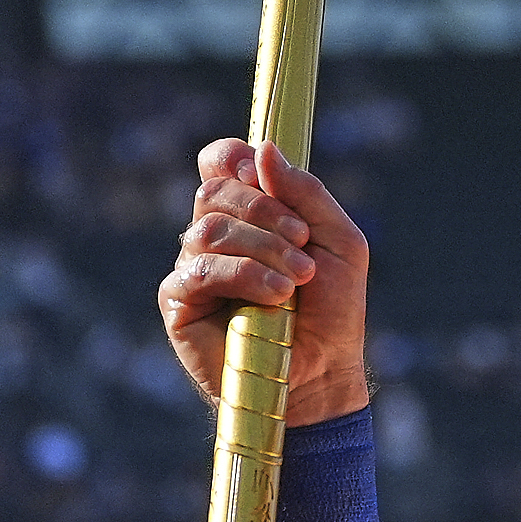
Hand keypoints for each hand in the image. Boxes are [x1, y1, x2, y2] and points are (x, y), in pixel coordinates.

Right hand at [158, 140, 370, 425]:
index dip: (231, 157)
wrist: (323, 371)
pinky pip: (199, 270)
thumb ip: (306, 194)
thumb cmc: (333, 309)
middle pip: (214, 191)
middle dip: (263, 211)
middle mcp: (216, 235)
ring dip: (262, 248)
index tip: (257, 171)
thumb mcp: (340, 242)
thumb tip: (263, 150)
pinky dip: (243, 275)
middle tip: (302, 242)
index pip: (220, 163)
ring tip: (296, 280)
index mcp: (250, 213)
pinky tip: (275, 296)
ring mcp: (194, 267)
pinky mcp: (180, 302)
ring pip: (208, 229)